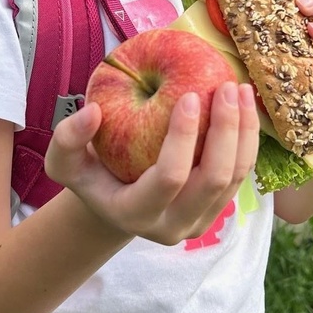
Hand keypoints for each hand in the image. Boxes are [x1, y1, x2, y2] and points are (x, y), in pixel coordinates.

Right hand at [43, 81, 258, 245]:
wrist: (115, 204)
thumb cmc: (91, 176)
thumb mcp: (65, 162)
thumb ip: (68, 139)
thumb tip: (93, 111)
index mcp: (135, 214)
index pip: (169, 178)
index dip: (183, 137)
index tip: (190, 95)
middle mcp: (173, 225)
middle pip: (214, 180)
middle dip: (226, 130)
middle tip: (226, 86)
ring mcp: (200, 222)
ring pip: (235, 177)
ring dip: (244, 132)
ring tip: (243, 89)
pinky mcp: (218, 210)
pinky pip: (241, 174)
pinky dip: (247, 139)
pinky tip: (245, 105)